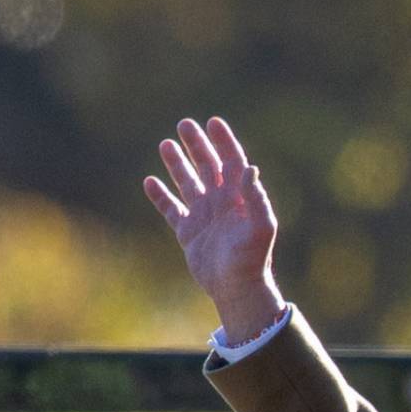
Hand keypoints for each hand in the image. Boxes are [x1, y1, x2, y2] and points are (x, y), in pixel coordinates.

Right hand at [142, 116, 285, 342]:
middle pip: (208, 166)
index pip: (232, 162)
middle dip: (197, 145)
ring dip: (177, 163)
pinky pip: (171, 209)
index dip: (224, 142)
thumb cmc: (252, 258)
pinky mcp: (188, 232)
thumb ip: (256, 197)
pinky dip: (160, 196)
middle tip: (184, 124)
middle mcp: (221, 203)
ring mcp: (204, 216)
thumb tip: (250, 167)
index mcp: (240, 198)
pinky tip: (149, 181)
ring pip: (188, 183)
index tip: (213, 122)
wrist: (236, 289)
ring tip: (165, 143)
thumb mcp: (260, 227)